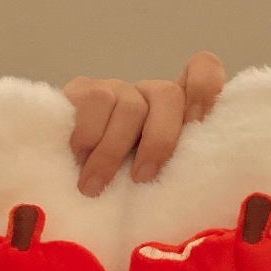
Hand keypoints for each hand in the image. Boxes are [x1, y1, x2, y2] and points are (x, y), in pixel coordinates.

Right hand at [62, 51, 225, 196]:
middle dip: (158, 141)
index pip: (202, 70)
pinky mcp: (83, 90)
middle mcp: (149, 96)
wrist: (66, 188)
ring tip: (94, 186)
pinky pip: (95, 103)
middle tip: (141, 178)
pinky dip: (88, 137)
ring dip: (112, 153)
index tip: (197, 122)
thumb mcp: (156, 186)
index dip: (204, 88)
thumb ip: (178, 177)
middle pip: (167, 94)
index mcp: (176, 116)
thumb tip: (205, 201)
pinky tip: (78, 160)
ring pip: (130, 107)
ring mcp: (118, 90)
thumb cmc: (121, 193)